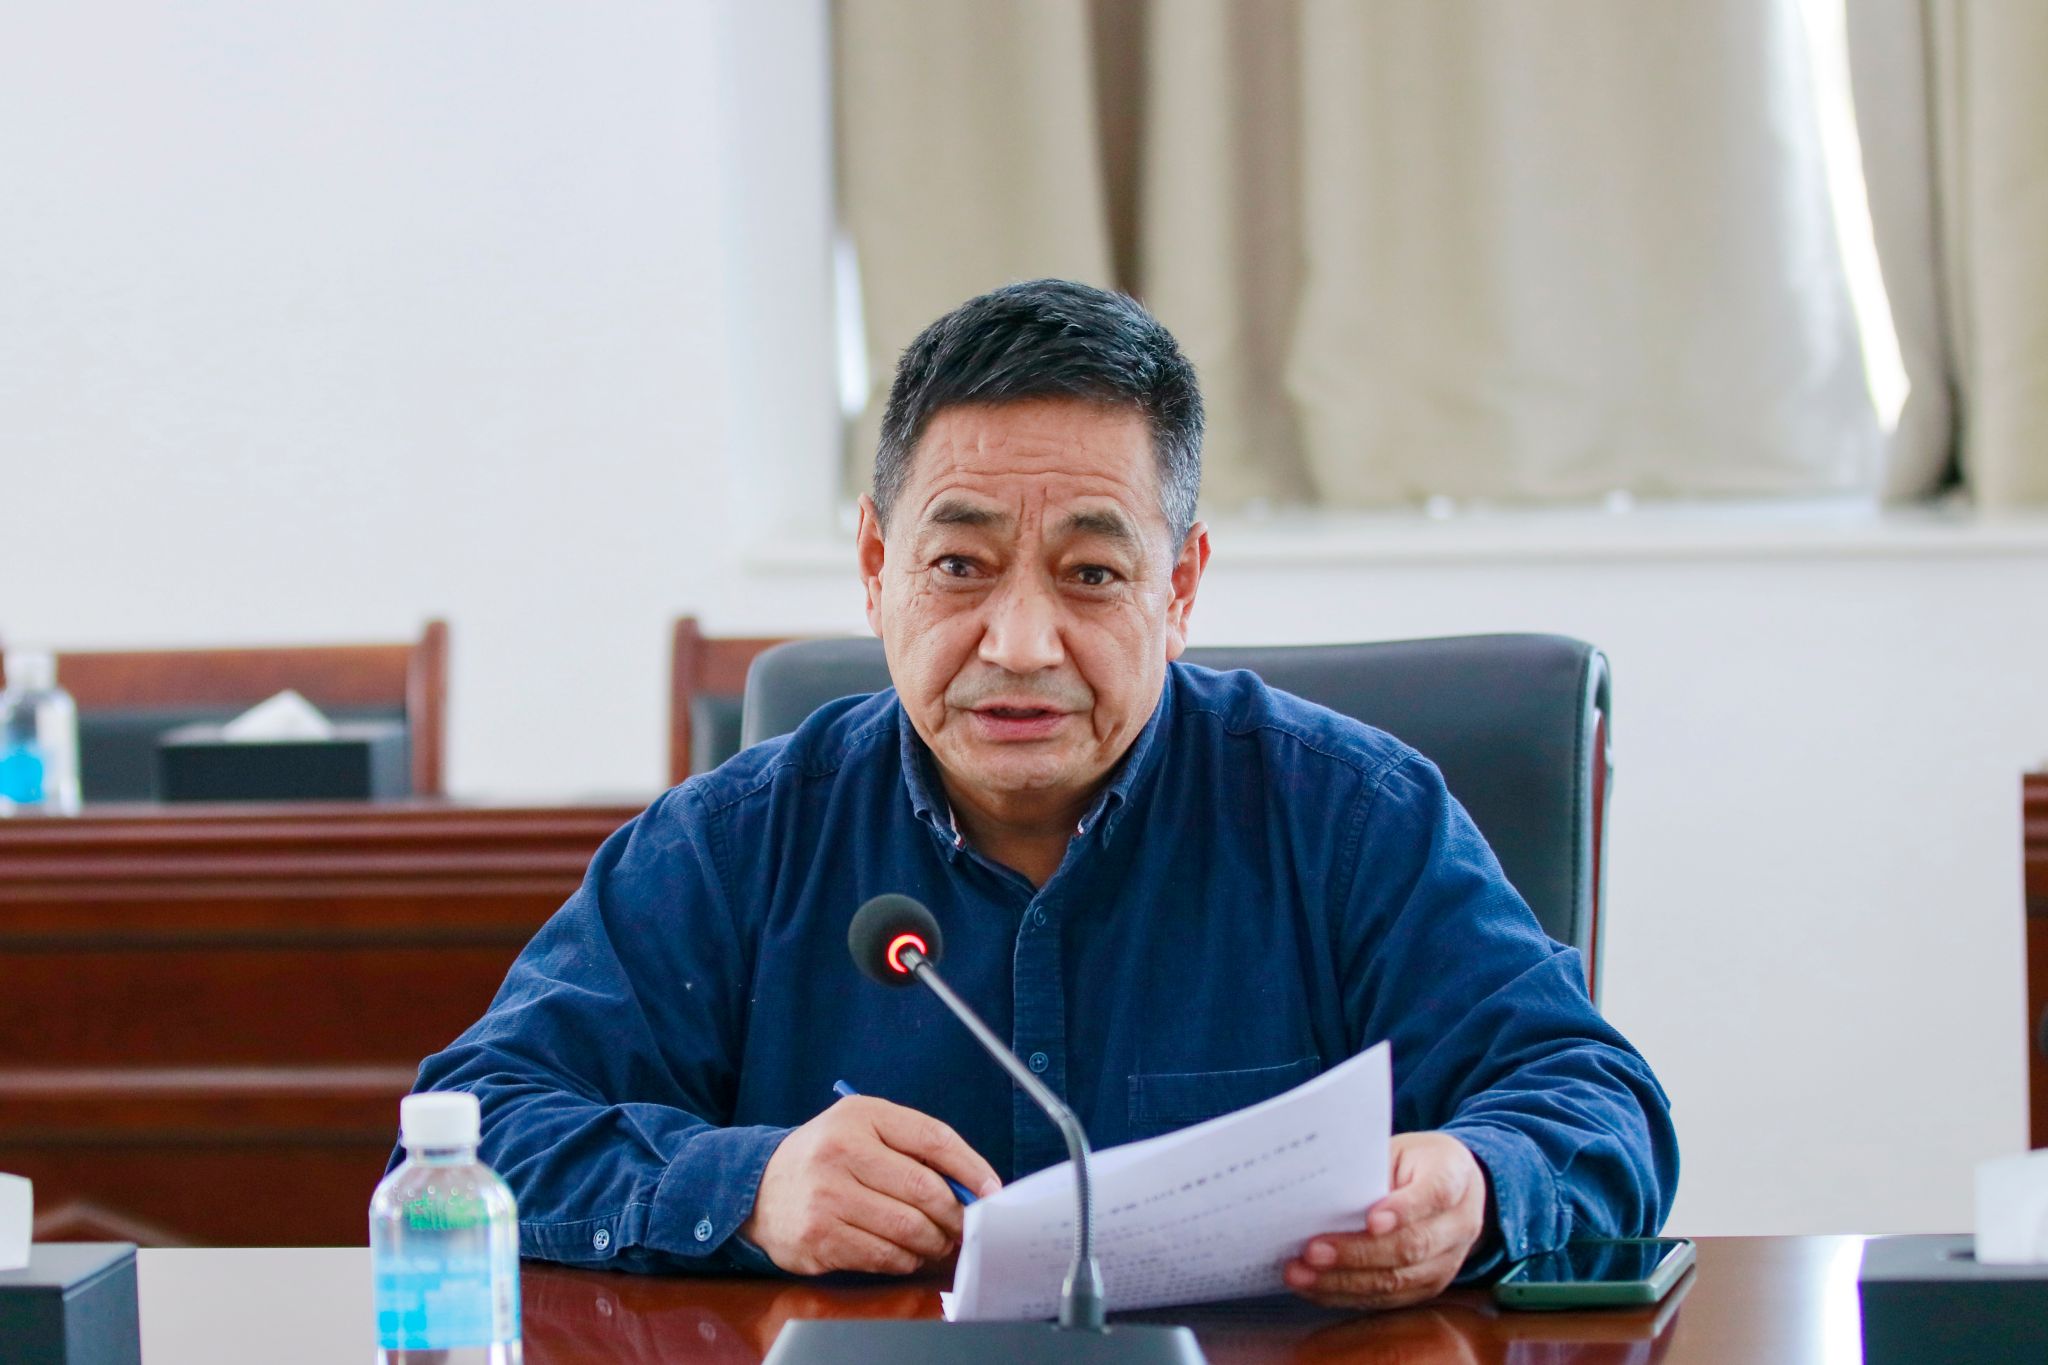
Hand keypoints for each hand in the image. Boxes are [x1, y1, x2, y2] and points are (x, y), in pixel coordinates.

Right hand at [737, 1095, 1001, 1275]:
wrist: (759, 1187)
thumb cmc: (827, 1157)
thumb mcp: (865, 1129)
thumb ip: (915, 1147)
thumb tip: (972, 1185)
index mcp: (859, 1116)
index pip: (932, 1138)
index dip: (971, 1167)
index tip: (992, 1189)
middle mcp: (840, 1152)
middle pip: (925, 1190)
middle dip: (954, 1214)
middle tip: (962, 1225)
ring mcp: (826, 1197)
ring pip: (908, 1229)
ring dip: (932, 1242)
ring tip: (935, 1241)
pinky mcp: (818, 1237)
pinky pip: (883, 1256)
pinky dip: (904, 1259)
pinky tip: (904, 1253)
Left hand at [1283, 1131, 1487, 1309]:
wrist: (1456, 1188)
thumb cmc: (1414, 1162)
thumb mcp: (1399, 1150)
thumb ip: (1371, 1170)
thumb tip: (1320, 1198)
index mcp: (1455, 1176)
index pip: (1435, 1193)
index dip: (1404, 1209)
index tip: (1371, 1220)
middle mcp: (1460, 1223)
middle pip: (1412, 1245)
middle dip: (1357, 1252)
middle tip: (1312, 1251)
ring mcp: (1448, 1261)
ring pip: (1398, 1280)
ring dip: (1343, 1281)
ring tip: (1301, 1273)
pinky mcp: (1429, 1287)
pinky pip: (1388, 1299)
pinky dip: (1346, 1295)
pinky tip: (1313, 1287)